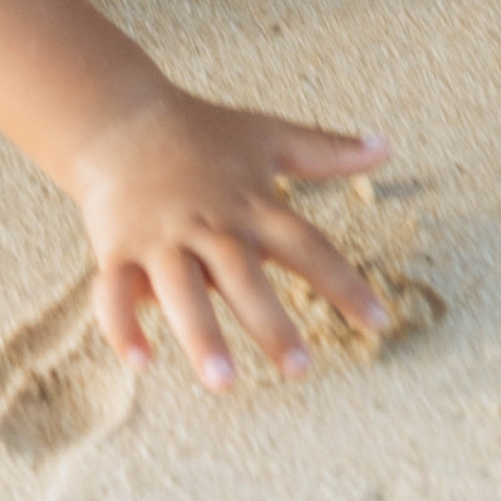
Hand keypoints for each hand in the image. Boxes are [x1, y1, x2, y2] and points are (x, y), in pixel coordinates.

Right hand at [75, 86, 390, 388]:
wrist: (121, 118)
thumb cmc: (202, 133)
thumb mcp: (268, 136)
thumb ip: (325, 151)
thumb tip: (386, 147)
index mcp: (250, 203)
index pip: (306, 245)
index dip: (344, 282)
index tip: (379, 322)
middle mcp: (209, 224)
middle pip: (244, 275)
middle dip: (270, 323)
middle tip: (300, 369)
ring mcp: (161, 238)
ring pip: (181, 291)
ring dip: (201, 335)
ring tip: (223, 382)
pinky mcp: (118, 249)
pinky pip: (114, 292)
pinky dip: (122, 325)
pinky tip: (140, 362)